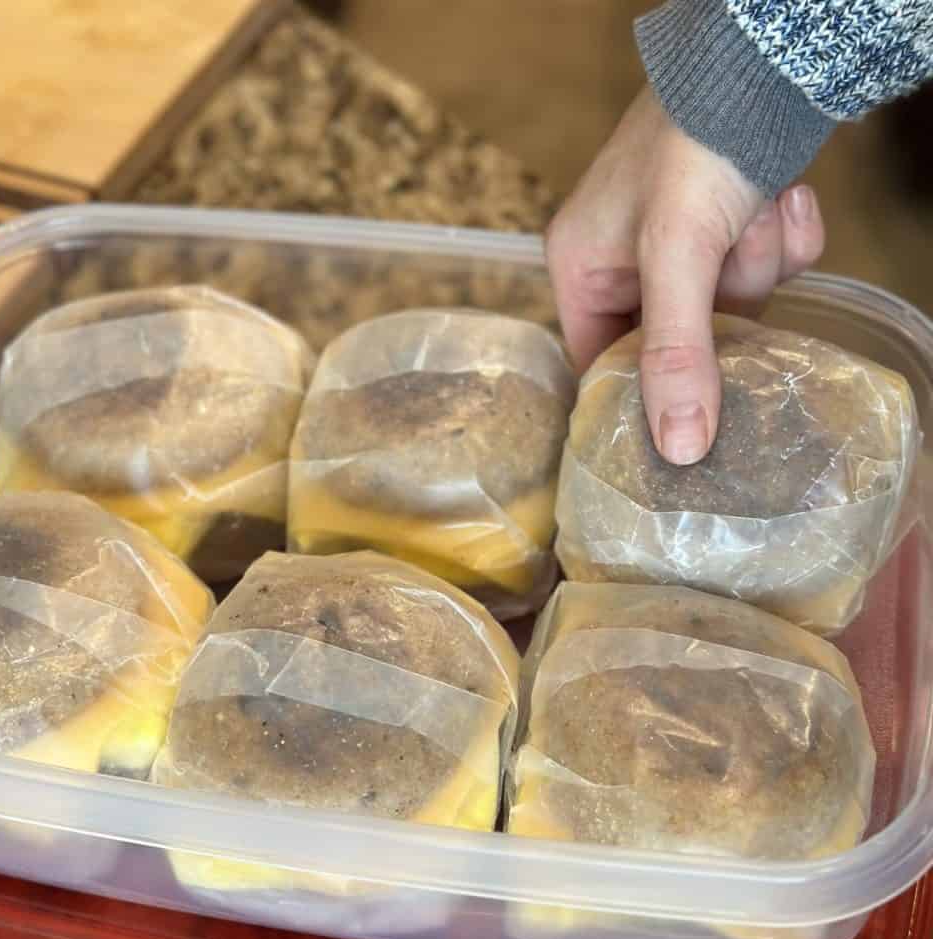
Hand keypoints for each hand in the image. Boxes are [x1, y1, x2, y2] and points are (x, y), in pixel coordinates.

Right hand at [546, 86, 824, 464]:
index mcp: (580, 270)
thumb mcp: (677, 254)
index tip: (686, 416)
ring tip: (758, 208)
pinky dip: (787, 240)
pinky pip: (764, 271)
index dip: (641, 391)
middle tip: (730, 259)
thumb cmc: (693, 145)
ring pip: (731, 307)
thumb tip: (679, 449)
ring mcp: (681, 247)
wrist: (765, 59)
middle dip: (721, 305)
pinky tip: (783, 196)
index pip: (600, 363)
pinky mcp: (729, 229)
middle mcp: (623, 263)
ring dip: (758, 263)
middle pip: (676, 341)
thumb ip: (675, 352)